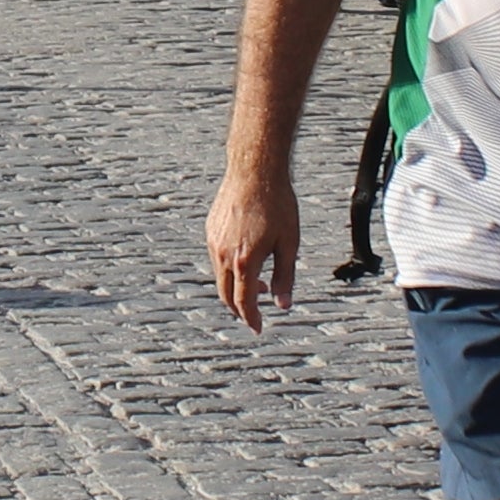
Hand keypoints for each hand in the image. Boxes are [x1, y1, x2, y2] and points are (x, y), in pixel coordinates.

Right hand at [205, 166, 297, 329]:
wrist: (254, 171)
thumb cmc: (277, 204)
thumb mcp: (289, 243)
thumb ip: (285, 277)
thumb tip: (283, 305)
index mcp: (245, 261)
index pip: (244, 302)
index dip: (251, 319)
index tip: (257, 328)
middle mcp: (224, 254)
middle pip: (226, 295)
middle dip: (240, 309)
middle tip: (253, 314)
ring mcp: (213, 242)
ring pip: (220, 277)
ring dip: (235, 287)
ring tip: (257, 283)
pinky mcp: (210, 230)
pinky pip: (216, 258)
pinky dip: (228, 269)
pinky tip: (246, 258)